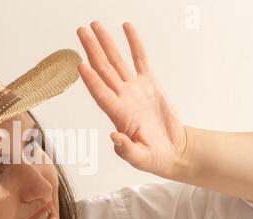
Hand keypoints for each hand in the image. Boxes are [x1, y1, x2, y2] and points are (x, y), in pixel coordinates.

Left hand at [76, 21, 187, 177]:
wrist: (172, 150)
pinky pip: (140, 59)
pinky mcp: (149, 83)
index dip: (91, 81)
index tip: (80, 65)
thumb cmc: (154, 158)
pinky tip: (126, 27)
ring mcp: (134, 89)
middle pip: (103, 70)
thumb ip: (127, 150)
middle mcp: (122, 98)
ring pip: (117, 61)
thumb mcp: (141, 159)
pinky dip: (133, 43)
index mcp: (119, 115)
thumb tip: (114, 137)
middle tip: (81, 31)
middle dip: (92, 50)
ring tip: (95, 25)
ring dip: (106, 43)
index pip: (101, 94)